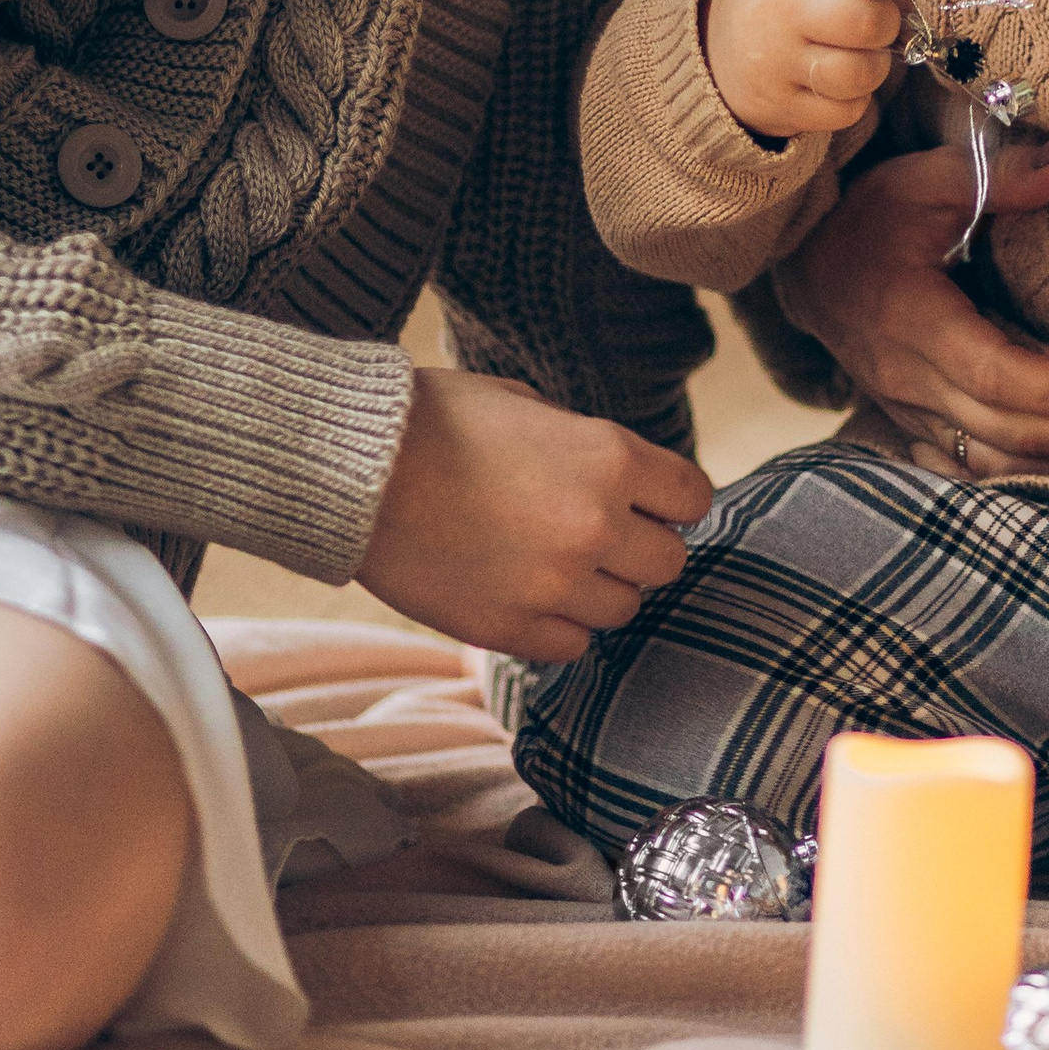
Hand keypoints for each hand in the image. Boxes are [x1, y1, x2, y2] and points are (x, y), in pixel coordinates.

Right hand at [356, 367, 713, 663]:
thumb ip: (585, 445)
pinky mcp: (508, 628)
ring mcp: (554, 584)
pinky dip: (559, 625)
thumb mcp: (529, 404)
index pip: (692, 498)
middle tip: (601, 536)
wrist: (355, 468)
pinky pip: (572, 645)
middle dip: (640, 548)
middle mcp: (596, 525)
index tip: (646, 501)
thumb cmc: (438, 420)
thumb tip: (619, 478)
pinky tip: (529, 593)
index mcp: (611, 458)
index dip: (670, 500)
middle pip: (668, 562)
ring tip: (556, 564)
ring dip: (599, 590)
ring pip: (623, 609)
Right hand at [705, 0, 904, 141]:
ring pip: (859, 73)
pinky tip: (840, 84)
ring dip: (876, 66)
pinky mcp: (779, 107)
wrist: (706, 43)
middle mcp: (780, 14)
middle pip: (866, 23)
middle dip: (888, 24)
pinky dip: (855, 100)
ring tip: (863, 56)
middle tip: (876, 25)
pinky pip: (845, 112)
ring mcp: (776, 64)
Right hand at [771, 136, 1048, 481]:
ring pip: (994, 464)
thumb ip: (1001, 175)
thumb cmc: (869, 217)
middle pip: (1007, 432)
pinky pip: (974, 470)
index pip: (997, 374)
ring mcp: (911, 412)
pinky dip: (1029, 478)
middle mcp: (911, 382)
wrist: (803, 263)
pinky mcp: (916, 425)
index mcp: (916, 322)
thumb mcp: (927, 179)